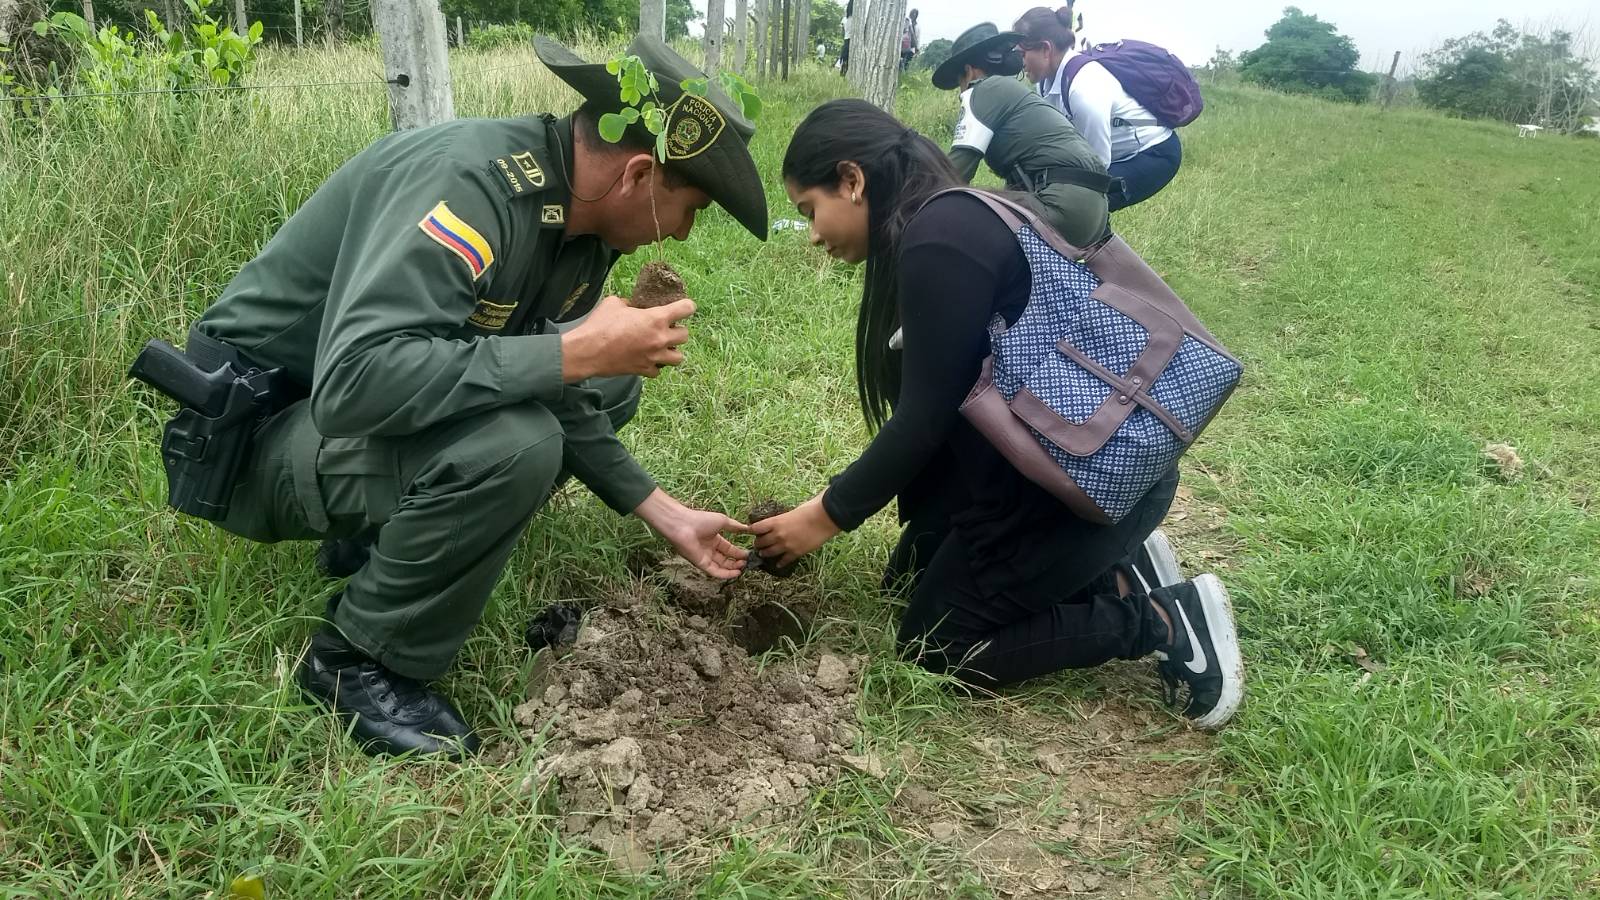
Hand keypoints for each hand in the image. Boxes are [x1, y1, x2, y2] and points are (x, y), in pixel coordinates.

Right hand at [561, 295, 694, 381]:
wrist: (587, 351)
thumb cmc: (600, 325)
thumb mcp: (615, 303)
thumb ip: (629, 303)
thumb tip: (632, 305)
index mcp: (656, 318)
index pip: (686, 308)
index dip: (687, 306)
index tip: (684, 307)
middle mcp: (660, 338)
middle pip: (685, 335)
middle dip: (677, 330)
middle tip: (666, 328)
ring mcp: (654, 357)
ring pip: (679, 357)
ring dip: (672, 350)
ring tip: (662, 346)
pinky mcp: (644, 370)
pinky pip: (658, 370)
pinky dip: (655, 365)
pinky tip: (647, 359)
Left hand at [633, 488, 749, 578]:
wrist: (683, 525)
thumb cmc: (701, 520)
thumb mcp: (723, 521)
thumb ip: (735, 526)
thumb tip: (748, 528)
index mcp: (714, 539)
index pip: (729, 549)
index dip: (739, 553)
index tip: (749, 555)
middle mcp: (710, 549)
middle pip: (726, 559)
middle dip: (737, 562)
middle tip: (747, 562)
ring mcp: (705, 557)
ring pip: (721, 567)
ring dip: (733, 569)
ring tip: (743, 567)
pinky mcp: (701, 564)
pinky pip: (714, 571)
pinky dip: (725, 574)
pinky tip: (736, 573)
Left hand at [749, 493, 839, 568]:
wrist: (824, 519)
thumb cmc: (810, 510)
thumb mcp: (793, 510)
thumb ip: (784, 516)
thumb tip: (784, 517)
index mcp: (775, 522)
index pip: (755, 528)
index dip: (752, 530)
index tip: (752, 531)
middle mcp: (777, 535)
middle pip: (760, 543)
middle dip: (758, 544)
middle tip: (759, 544)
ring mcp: (786, 545)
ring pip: (768, 553)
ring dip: (765, 554)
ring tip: (764, 554)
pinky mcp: (795, 553)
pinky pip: (783, 560)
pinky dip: (780, 562)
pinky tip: (779, 564)